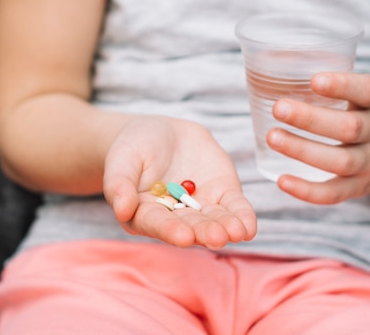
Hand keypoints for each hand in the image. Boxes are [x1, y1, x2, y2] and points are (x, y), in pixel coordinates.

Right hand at [103, 116, 256, 248]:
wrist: (161, 132)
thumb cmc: (134, 147)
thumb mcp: (122, 158)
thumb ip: (120, 183)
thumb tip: (121, 209)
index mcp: (144, 213)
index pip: (157, 224)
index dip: (170, 230)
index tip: (183, 237)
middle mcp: (174, 217)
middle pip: (189, 227)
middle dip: (204, 232)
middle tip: (217, 237)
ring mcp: (200, 206)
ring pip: (214, 220)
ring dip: (227, 228)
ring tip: (238, 232)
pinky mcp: (221, 192)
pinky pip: (233, 206)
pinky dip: (242, 216)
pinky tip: (249, 227)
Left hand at [267, 71, 369, 204]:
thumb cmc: (361, 113)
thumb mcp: (358, 93)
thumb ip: (329, 83)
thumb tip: (272, 67)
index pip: (366, 91)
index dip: (342, 85)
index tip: (313, 80)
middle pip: (350, 128)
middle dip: (311, 119)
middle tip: (278, 108)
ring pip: (341, 161)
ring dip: (303, 150)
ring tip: (272, 137)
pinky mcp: (359, 188)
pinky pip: (335, 193)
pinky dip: (307, 191)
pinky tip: (281, 180)